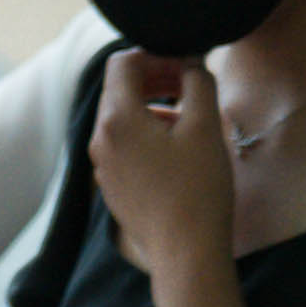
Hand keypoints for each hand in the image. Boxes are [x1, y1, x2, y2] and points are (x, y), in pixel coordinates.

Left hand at [90, 45, 237, 279]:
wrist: (185, 253)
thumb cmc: (198, 188)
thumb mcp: (205, 126)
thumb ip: (198, 82)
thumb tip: (190, 63)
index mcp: (116, 119)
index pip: (121, 63)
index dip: (154, 54)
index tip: (184, 63)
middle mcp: (100, 140)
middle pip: (118, 90)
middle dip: (153, 78)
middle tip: (188, 82)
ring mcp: (102, 166)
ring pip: (121, 119)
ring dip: (151, 106)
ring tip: (187, 115)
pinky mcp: (112, 186)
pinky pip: (123, 146)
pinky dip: (145, 134)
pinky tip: (176, 147)